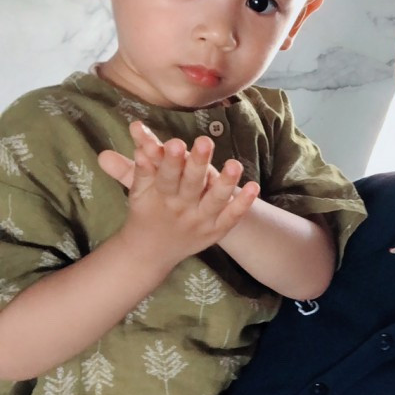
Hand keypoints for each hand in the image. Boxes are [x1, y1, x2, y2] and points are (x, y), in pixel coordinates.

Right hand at [115, 125, 258, 269]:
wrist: (151, 253)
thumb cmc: (147, 212)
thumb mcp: (140, 191)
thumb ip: (143, 168)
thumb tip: (141, 144)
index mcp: (162, 196)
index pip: (166, 176)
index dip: (171, 161)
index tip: (176, 142)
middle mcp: (182, 209)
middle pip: (192, 184)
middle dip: (198, 164)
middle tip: (205, 142)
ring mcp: (201, 221)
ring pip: (215, 201)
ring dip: (226, 183)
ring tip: (235, 164)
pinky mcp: (216, 230)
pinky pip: (232, 217)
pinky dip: (243, 204)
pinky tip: (254, 186)